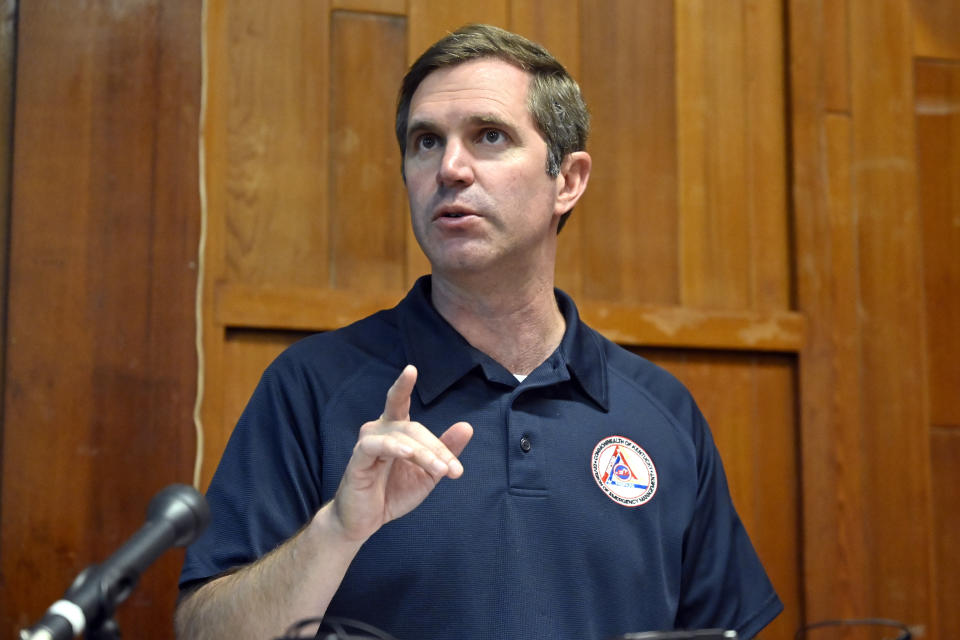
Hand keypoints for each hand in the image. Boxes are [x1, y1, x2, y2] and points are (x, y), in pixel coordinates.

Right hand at [330, 365, 472, 541]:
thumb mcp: (428, 473)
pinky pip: (375, 446)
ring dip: (425, 453)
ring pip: (401, 437)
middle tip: (453, 470)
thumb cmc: (393, 492)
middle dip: (437, 448)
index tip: (411, 369)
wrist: (366, 521)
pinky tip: (408, 453)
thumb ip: (446, 450)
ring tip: (441, 470)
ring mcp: (367, 444)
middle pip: (413, 427)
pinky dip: (394, 447)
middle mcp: (379, 431)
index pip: (399, 401)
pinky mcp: (358, 459)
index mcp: (395, 430)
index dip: (403, 385)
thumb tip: (467, 426)